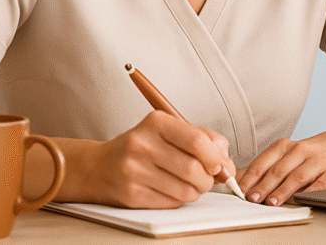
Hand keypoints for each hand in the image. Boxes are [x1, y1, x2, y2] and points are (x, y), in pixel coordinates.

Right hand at [89, 110, 236, 208]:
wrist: (100, 166)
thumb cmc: (142, 147)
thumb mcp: (169, 131)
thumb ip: (203, 139)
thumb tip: (225, 162)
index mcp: (156, 122)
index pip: (198, 142)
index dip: (215, 158)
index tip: (219, 165)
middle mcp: (142, 144)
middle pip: (194, 169)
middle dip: (208, 179)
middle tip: (207, 178)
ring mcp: (134, 171)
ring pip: (185, 190)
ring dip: (196, 191)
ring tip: (189, 184)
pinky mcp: (131, 194)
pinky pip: (171, 203)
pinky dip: (179, 199)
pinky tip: (171, 189)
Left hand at [237, 130, 325, 205]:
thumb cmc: (316, 152)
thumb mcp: (294, 152)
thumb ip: (274, 164)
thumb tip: (247, 183)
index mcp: (288, 146)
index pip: (265, 161)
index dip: (251, 176)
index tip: (240, 189)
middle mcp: (303, 151)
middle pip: (279, 169)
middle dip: (263, 185)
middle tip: (252, 198)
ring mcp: (319, 163)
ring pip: (297, 177)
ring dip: (282, 190)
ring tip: (271, 202)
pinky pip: (318, 186)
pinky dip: (306, 194)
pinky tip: (297, 201)